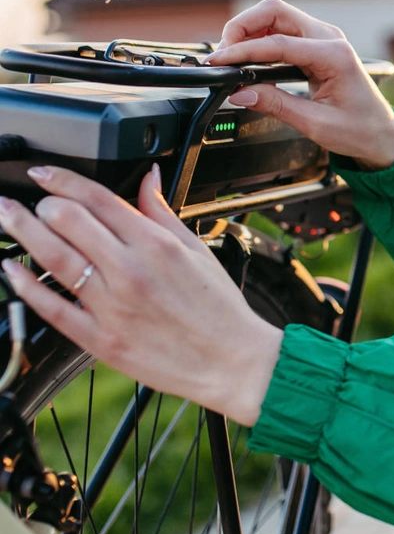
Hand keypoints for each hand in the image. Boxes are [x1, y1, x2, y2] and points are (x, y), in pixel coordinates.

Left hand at [0, 165, 282, 426]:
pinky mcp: (99, 339)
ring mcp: (111, 306)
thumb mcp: (197, 250)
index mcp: (156, 245)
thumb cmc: (218, 308)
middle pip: (68, 221)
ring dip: (22, 231)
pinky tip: (11, 270)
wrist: (230, 360)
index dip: (63, 179)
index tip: (45, 173)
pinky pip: (51, 308)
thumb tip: (147, 178)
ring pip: (53, 258)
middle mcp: (130, 271)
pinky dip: (24, 286)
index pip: (98, 198)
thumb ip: (162, 212)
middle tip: (29, 199)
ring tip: (5, 216)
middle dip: (40, 203)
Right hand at [208, 0, 393, 170]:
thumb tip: (240, 93)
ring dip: (249, 31)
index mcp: (335, 56)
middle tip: (223, 55)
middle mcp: (330, 39)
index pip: (278, 42)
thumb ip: (277, 105)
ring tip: (232, 59)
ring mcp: (323, 39)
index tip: (220, 61)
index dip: (243, 50)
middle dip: (242, 27)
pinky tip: (248, 60)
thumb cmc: (359, 129)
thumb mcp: (316, 124)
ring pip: (276, 17)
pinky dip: (260, 39)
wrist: (381, 134)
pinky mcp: (316, 46)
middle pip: (275, 12)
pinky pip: (282, 31)